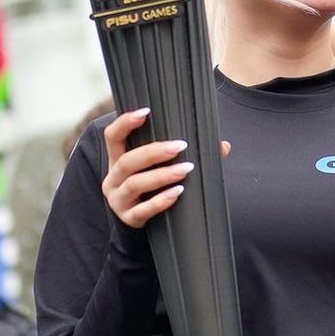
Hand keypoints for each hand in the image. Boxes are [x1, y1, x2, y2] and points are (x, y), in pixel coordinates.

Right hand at [101, 107, 228, 228]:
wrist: (136, 223)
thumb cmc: (149, 189)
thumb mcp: (155, 169)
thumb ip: (182, 155)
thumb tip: (222, 146)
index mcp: (118, 160)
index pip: (113, 136)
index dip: (125, 123)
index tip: (146, 112)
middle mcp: (114, 179)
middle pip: (127, 161)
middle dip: (153, 152)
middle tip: (180, 146)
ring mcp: (119, 200)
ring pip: (135, 184)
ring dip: (162, 175)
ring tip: (185, 169)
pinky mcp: (129, 219)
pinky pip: (143, 210)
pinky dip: (161, 201)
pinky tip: (178, 192)